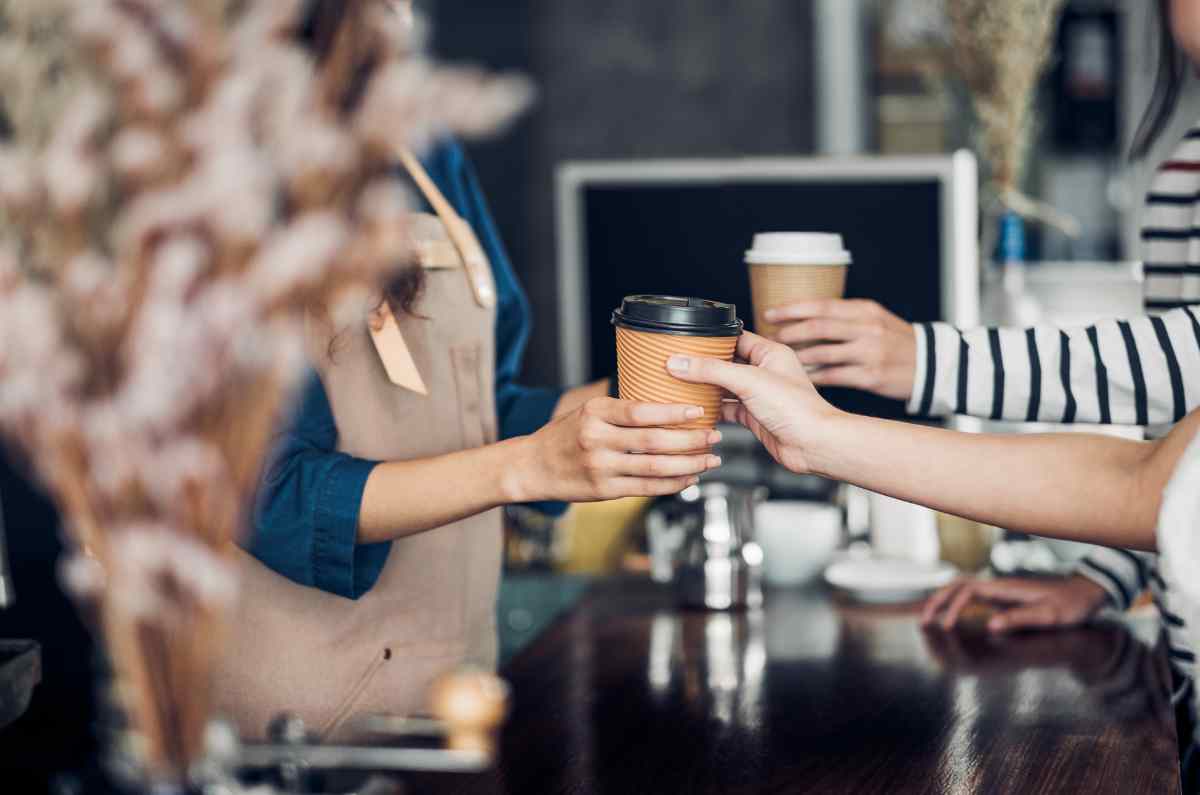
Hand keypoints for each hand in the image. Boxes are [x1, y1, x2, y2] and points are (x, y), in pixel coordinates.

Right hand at [519, 397, 721, 501]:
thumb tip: (665, 402)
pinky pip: (646, 488)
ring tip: (710, 460)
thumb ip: (621, 409)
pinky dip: (671, 484)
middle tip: (714, 436)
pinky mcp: (604, 490)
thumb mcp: (587, 410)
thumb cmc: (565, 435)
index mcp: (595, 413)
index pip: (641, 411)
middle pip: (654, 441)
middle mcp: (597, 439)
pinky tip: (689, 478)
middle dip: (690, 440)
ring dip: (688, 464)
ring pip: (654, 467)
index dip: (673, 413)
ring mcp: (600, 467)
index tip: (698, 411)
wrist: (532, 466)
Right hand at [665, 332, 840, 473]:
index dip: (712, 338)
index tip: (687, 340)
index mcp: (770, 353)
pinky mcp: (755, 417)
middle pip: (727, 363)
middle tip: (679, 363)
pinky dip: (713, 410)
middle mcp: (765, 372)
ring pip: (725, 387)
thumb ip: (712, 370)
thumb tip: (680, 362)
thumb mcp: (749, 381)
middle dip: (704, 364)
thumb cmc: (797, 409)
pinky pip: (728, 409)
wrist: (813, 445)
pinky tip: (697, 409)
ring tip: (681, 384)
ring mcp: (759, 395)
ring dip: (706, 387)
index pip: (735, 337)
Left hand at [764, 300, 916, 400]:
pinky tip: (799, 376)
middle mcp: (867, 329)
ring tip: (780, 359)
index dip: (792, 309)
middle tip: (771, 338)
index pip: (822, 305)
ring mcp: (869, 353)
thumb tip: (803, 317)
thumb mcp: (874, 318)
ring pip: (823, 353)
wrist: (931, 364)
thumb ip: (844, 316)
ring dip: (797, 356)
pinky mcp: (870, 376)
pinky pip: (833, 376)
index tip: (770, 313)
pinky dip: (813, 376)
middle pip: (819, 327)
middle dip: (790, 332)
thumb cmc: (896, 340)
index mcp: (864, 310)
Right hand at [920, 575, 1109, 633]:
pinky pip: (971, 597)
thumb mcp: (1049, 616)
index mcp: (1005, 588)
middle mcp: (998, 586)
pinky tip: (951, 616)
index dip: (953, 607)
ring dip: (943, 600)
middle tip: (922, 620)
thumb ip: (1020, 619)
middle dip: (937, 600)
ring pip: (962, 589)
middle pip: (957, 585)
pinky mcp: (1003, 597)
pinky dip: (955, 604)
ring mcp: (999, 590)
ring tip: (928, 617)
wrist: (1086, 593)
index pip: (967, 591)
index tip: (947, 627)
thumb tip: (991, 625)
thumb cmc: (1070, 606)